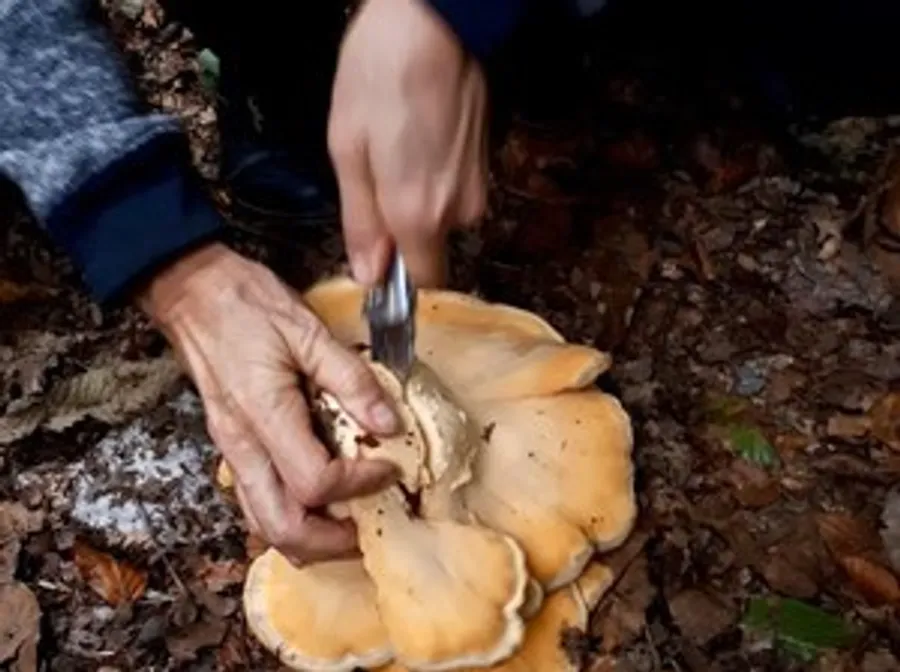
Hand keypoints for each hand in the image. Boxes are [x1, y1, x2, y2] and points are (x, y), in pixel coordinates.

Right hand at [137, 243, 399, 564]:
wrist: (191, 292)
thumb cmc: (243, 304)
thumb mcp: (307, 331)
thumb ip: (351, 379)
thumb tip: (388, 422)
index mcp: (263, 415)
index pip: (314, 482)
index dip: (359, 484)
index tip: (389, 467)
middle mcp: (242, 445)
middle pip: (281, 528)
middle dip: (331, 542)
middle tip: (370, 527)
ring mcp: (232, 450)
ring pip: (262, 524)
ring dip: (308, 539)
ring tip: (347, 525)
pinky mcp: (232, 446)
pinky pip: (256, 502)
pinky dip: (289, 516)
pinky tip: (317, 501)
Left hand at [328, 0, 488, 287]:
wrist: (435, 20)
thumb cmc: (381, 77)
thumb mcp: (348, 150)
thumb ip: (360, 222)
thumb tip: (369, 276)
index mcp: (418, 216)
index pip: (421, 283)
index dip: (397, 279)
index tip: (376, 261)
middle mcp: (457, 211)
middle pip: (428, 247)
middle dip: (400, 228)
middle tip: (374, 177)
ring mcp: (477, 186)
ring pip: (440, 217)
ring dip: (416, 198)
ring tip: (395, 147)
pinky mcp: (486, 163)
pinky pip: (453, 190)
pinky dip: (433, 176)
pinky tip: (417, 136)